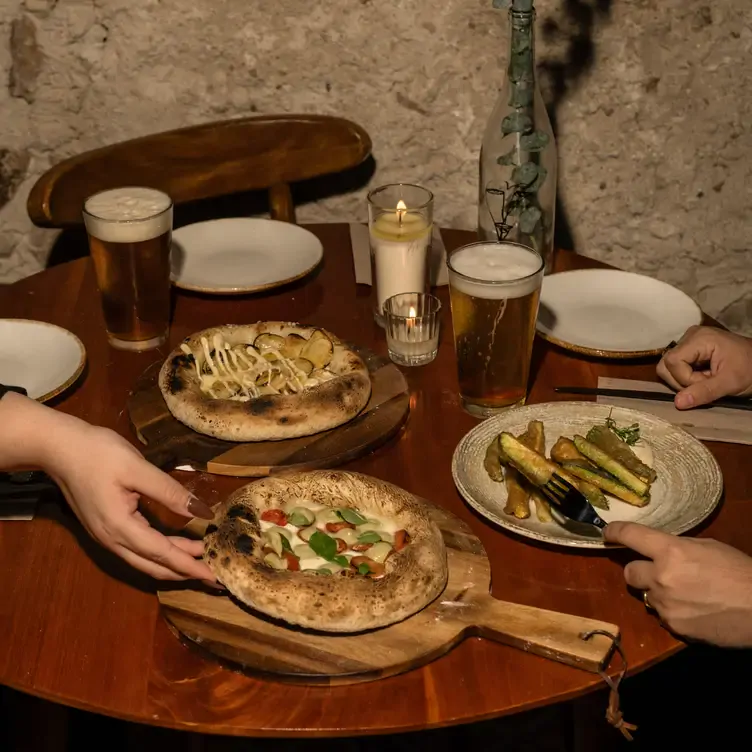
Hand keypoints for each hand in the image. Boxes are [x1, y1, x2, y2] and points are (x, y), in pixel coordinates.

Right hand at [45, 421, 217, 583]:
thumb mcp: (138, 467)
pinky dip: (159, 554)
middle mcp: (111, 540)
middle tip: (214, 573)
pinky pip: (136, 551)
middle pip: (153, 566)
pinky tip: (176, 546)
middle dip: (185, 572)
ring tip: (201, 559)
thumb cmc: (98, 453)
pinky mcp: (105, 529)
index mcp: (120, 527)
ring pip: (144, 561)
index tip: (215, 576)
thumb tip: (203, 512)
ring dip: (173, 563)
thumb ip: (171, 492)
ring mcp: (105, 536)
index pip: (163, 554)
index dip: (190, 566)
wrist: (58, 448)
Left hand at [604, 521, 751, 646]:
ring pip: (647, 596)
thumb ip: (679, 547)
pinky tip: (695, 610)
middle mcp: (661, 577)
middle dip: (639, 570)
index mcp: (671, 551)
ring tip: (686, 594)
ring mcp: (666, 604)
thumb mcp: (708, 548)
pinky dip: (673, 611)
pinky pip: (663, 615)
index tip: (607, 532)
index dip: (615, 532)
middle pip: (629, 573)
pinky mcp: (674, 627)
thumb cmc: (741, 572)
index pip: (631, 535)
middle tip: (655, 571)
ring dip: (659, 593)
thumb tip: (661, 551)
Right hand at [657, 325, 751, 408]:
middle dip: (681, 381)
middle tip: (704, 384)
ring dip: (683, 380)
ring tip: (704, 381)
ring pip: (668, 366)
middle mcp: (689, 336)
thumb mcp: (730, 383)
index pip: (673, 361)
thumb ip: (704, 392)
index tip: (706, 383)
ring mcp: (688, 341)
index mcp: (699, 338)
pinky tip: (702, 377)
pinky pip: (676, 366)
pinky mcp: (689, 348)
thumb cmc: (750, 370)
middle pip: (666, 363)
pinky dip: (686, 376)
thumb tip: (677, 403)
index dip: (684, 379)